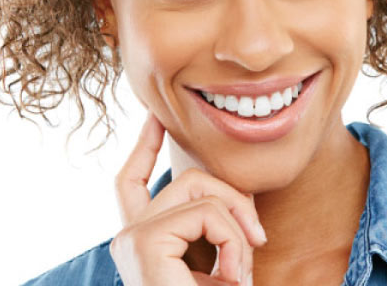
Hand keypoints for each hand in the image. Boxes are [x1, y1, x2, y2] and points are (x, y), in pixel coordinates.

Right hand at [109, 113, 266, 284]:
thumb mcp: (219, 264)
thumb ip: (219, 227)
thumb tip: (243, 191)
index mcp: (141, 240)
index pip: (132, 182)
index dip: (145, 146)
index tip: (156, 118)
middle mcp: (128, 236)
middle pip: (186, 179)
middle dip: (233, 197)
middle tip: (258, 239)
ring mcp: (132, 237)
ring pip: (199, 186)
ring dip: (237, 226)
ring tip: (242, 272)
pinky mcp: (145, 241)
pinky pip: (206, 211)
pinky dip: (233, 241)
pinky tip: (232, 278)